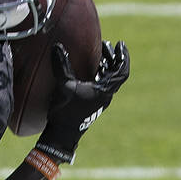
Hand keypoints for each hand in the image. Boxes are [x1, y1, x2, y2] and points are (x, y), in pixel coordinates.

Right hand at [36, 40, 129, 163]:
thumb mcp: (64, 86)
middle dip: (112, 58)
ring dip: (106, 66)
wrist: (62, 135)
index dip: (123, 56)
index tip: (119, 44)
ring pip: (108, 80)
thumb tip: (57, 46)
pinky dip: (99, 74)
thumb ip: (61, 65)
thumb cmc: (65, 111)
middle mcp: (106, 96)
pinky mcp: (92, 104)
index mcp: (105, 91)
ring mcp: (100, 101)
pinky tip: (90, 70)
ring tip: (99, 54)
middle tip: (106, 45)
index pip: (122, 71)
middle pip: (116, 74)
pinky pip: (101, 85)